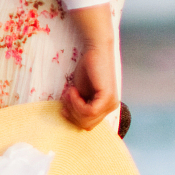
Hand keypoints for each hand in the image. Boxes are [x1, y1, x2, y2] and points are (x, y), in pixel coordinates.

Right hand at [61, 5, 118, 130]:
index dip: (72, 118)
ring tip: (70, 91)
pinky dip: (77, 102)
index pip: (87, 125)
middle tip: (66, 96)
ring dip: (73, 106)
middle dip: (71, 113)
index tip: (63, 107)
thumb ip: (78, 105)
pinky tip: (74, 90)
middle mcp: (111, 107)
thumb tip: (67, 117)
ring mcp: (111, 103)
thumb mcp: (80, 92)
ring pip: (86, 119)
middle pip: (86, 125)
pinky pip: (89, 111)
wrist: (95, 50)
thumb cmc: (87, 68)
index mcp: (105, 107)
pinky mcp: (108, 98)